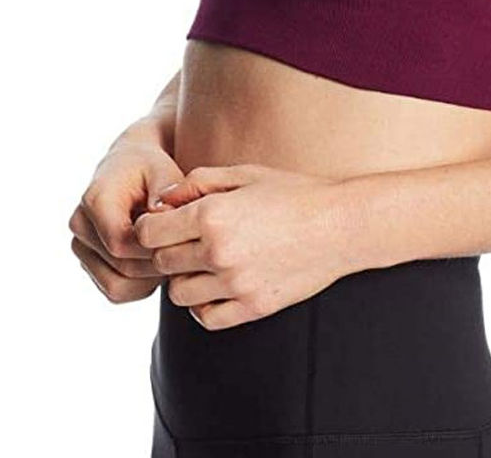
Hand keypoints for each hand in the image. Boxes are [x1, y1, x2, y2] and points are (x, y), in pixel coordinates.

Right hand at [69, 133, 184, 302]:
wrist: (133, 169)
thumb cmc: (150, 169)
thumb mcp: (162, 168)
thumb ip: (165, 187)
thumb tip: (161, 212)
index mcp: (95, 200)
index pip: (121, 244)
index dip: (156, 248)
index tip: (183, 240)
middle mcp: (81, 226)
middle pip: (122, 267)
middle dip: (159, 263)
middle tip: (186, 250)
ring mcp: (82, 248)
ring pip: (118, 285)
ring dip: (151, 277)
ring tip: (172, 252)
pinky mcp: (90, 265)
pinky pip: (117, 291)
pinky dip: (142, 284)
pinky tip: (158, 261)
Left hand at [133, 164, 352, 329]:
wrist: (341, 224)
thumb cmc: (294, 192)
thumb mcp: (245, 173)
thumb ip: (197, 183)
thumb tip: (162, 200)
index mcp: (212, 215)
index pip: (149, 233)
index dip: (150, 226)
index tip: (162, 223)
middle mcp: (218, 252)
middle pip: (162, 263)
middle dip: (166, 250)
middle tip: (185, 240)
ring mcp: (236, 284)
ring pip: (178, 294)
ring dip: (184, 278)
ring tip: (204, 262)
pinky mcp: (252, 307)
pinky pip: (205, 317)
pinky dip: (203, 304)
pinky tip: (218, 285)